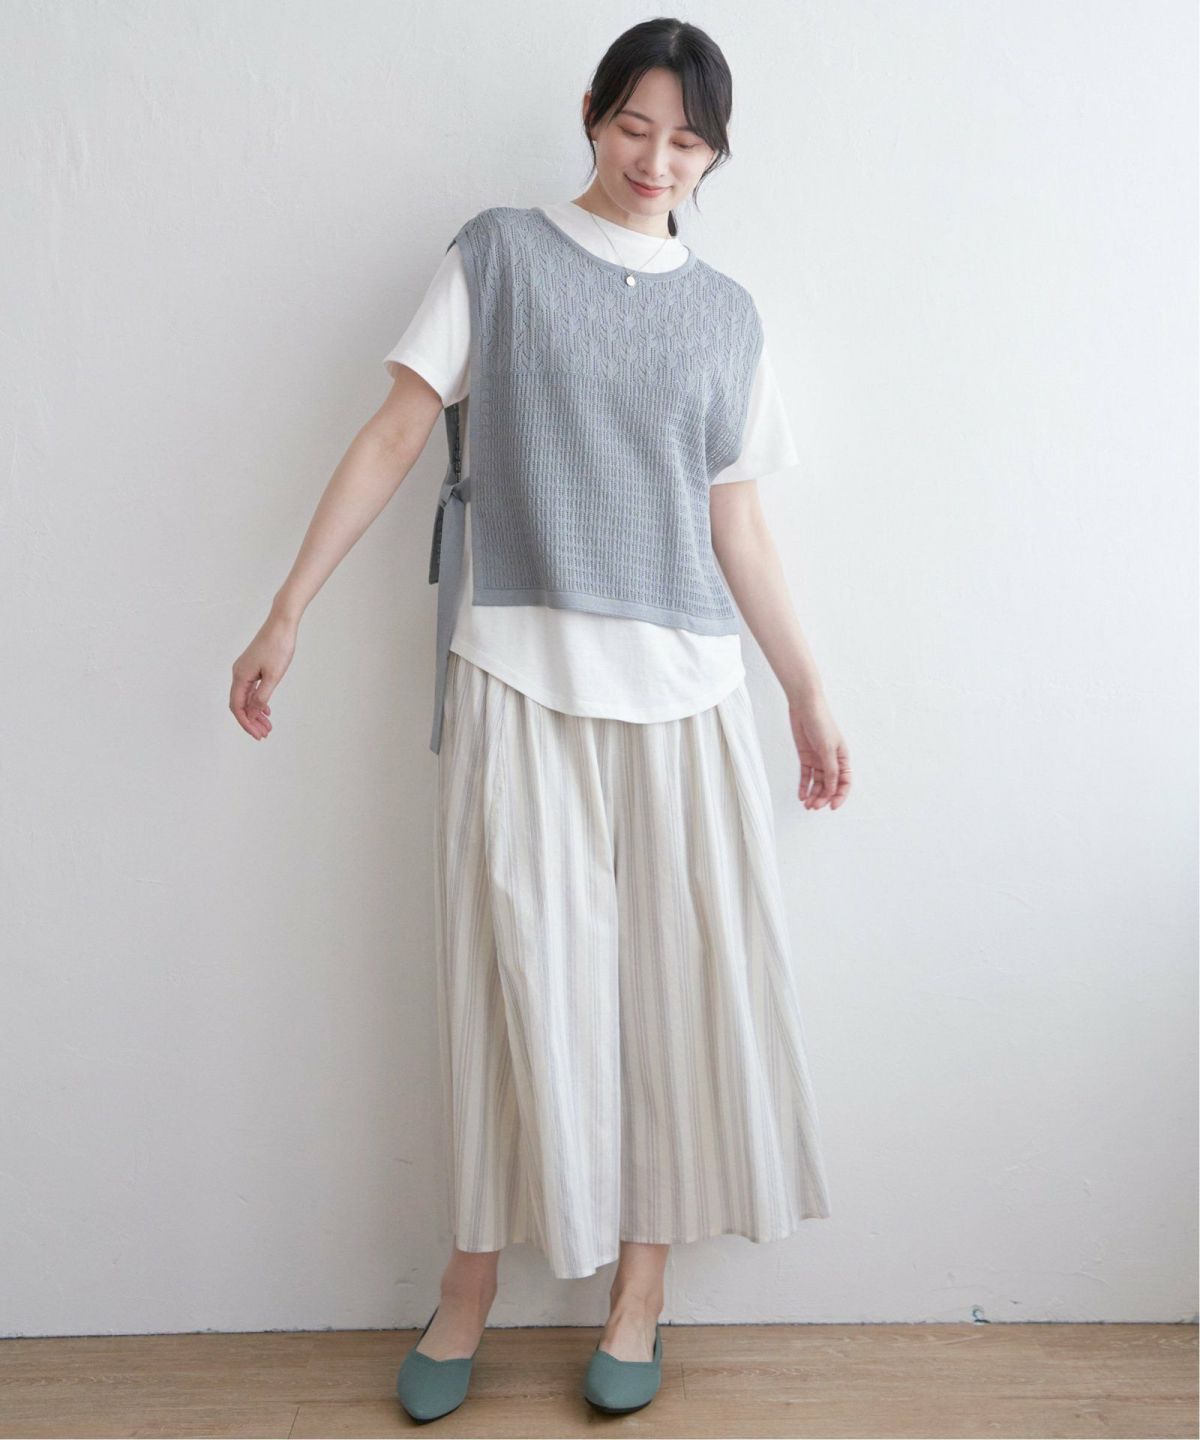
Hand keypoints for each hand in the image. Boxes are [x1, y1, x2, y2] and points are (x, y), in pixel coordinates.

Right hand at [230, 613, 296, 740]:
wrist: (282, 624)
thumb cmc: (279, 647)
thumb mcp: (273, 676)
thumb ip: (261, 697)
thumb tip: (252, 714)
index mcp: (240, 676)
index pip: (237, 707)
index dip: (246, 723)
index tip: (258, 735)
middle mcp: (238, 673)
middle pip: (240, 704)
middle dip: (251, 721)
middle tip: (265, 734)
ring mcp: (245, 669)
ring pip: (246, 697)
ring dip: (255, 712)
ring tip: (268, 726)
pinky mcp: (252, 665)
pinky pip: (251, 688)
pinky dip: (258, 701)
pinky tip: (267, 710)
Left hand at [787, 691, 850, 809]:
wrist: (804, 707)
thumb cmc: (821, 722)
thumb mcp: (827, 748)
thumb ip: (830, 769)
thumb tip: (832, 789)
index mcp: (842, 758)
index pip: (844, 782)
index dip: (839, 795)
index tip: (832, 807)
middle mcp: (831, 761)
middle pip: (829, 785)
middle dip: (823, 798)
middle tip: (814, 807)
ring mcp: (818, 759)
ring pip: (817, 783)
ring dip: (813, 795)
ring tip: (807, 805)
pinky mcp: (806, 757)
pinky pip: (806, 776)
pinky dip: (804, 786)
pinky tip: (801, 796)